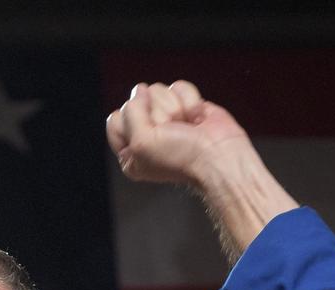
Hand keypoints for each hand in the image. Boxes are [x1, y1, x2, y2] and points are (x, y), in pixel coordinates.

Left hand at [106, 81, 248, 187]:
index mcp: (129, 152)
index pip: (115, 119)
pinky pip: (178, 87)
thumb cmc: (181, 158)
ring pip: (157, 91)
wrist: (218, 156)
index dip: (131, 121)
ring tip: (184, 127)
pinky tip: (196, 119)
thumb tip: (140, 90)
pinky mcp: (185, 106)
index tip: (148, 136)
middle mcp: (146, 134)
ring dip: (174, 108)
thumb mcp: (140, 143)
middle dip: (157, 115)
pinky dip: (190, 100)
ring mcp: (166, 119)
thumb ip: (130, 113)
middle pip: (136, 101)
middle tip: (171, 133)